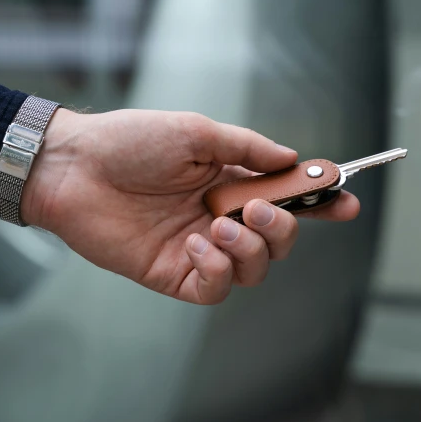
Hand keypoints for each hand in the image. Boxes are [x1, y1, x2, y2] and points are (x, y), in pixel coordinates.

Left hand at [19, 109, 358, 303]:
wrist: (74, 166)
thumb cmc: (131, 141)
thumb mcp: (196, 132)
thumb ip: (247, 148)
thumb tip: (293, 158)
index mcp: (230, 180)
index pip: (285, 196)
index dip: (319, 201)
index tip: (346, 201)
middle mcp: (221, 216)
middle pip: (279, 240)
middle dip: (283, 229)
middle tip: (259, 210)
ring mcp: (199, 247)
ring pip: (254, 269)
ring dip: (250, 251)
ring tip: (219, 226)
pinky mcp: (174, 272)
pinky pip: (216, 288)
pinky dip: (218, 269)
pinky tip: (196, 243)